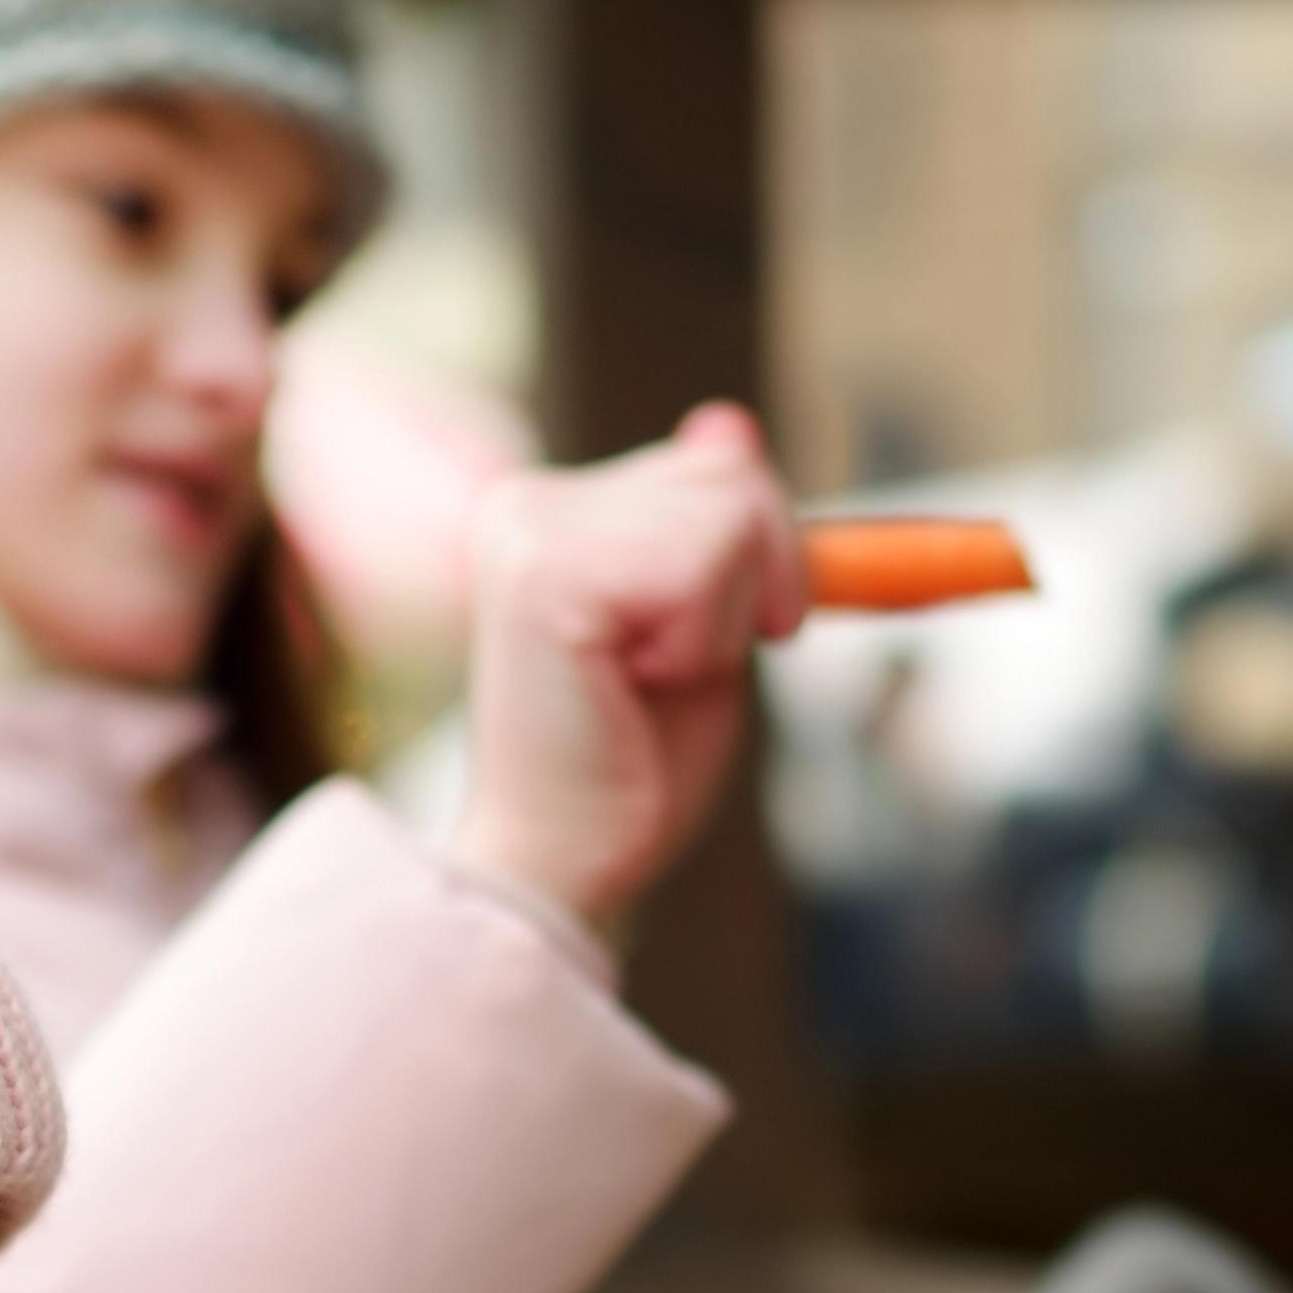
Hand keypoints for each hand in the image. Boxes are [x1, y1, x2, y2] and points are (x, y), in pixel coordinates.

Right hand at [442, 401, 805, 937]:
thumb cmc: (627, 770)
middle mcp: (530, 501)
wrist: (562, 868)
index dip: (763, 558)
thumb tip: (728, 423)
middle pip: (734, 477)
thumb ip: (718, 535)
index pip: (720, 465)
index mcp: (556, 511)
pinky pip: (699, 562)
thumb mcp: (702, 631)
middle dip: (752, 586)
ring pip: (730, 517)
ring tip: (642, 681)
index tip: (718, 643)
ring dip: (719, 625)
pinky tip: (630, 684)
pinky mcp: (546, 569)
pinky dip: (698, 641)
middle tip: (669, 674)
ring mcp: (532, 526)